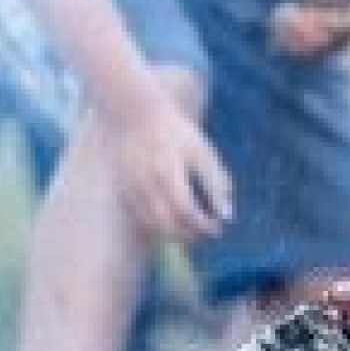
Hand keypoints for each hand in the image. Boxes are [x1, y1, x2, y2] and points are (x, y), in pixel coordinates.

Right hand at [101, 83, 233, 241]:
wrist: (135, 115)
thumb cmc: (176, 133)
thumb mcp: (202, 152)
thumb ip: (215, 183)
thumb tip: (227, 216)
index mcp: (168, 172)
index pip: (186, 212)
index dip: (203, 226)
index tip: (217, 228)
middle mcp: (146, 183)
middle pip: (167, 224)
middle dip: (189, 235)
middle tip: (205, 234)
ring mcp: (131, 188)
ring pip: (152, 225)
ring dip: (174, 234)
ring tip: (192, 228)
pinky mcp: (123, 190)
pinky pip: (141, 218)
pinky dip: (158, 225)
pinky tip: (173, 219)